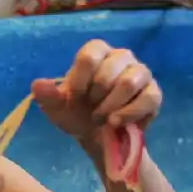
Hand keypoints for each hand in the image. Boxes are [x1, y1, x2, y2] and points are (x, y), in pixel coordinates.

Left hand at [31, 40, 161, 143]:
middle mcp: (121, 57)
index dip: (80, 80)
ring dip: (111, 105)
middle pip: (110, 69)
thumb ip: (47, 96)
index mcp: (97, 53)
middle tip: (91, 110)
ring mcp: (140, 73)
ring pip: (129, 82)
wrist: (100, 139)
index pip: (90, 54)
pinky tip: (117, 123)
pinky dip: (129, 113)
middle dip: (96, 96)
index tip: (74, 97)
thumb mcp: (57, 109)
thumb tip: (38, 84)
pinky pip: (148, 98)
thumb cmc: (78, 115)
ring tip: (103, 119)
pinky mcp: (154, 93)